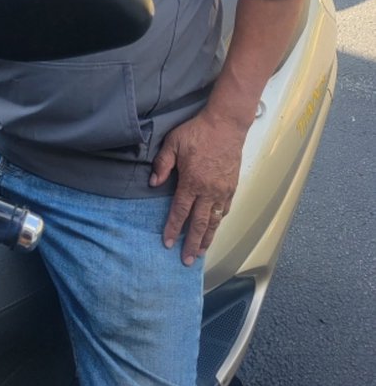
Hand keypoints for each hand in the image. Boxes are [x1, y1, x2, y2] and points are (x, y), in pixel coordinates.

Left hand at [149, 110, 245, 265]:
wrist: (226, 124)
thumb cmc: (198, 131)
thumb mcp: (174, 142)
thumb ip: (163, 164)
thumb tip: (152, 183)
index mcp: (192, 182)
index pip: (180, 211)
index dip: (173, 228)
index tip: (168, 243)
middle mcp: (208, 191)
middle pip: (199, 223)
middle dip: (192, 243)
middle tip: (187, 260)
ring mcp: (222, 190)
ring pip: (214, 220)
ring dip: (208, 238)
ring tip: (202, 252)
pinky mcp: (232, 186)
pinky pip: (225, 209)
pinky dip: (219, 222)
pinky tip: (215, 227)